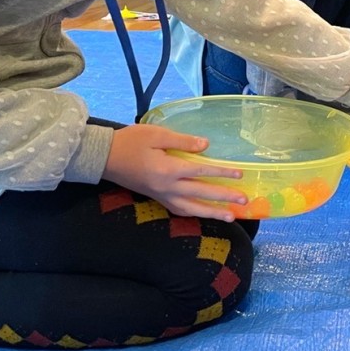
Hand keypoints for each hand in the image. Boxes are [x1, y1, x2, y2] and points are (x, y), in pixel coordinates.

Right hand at [104, 124, 246, 219]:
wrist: (104, 157)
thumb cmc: (130, 141)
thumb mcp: (157, 134)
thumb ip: (183, 141)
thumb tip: (206, 146)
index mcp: (169, 169)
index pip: (202, 172)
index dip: (222, 173)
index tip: (240, 175)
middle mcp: (167, 187)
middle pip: (201, 194)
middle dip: (224, 198)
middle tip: (244, 201)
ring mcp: (161, 195)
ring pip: (192, 208)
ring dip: (212, 213)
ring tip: (231, 217)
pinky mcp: (156, 198)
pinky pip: (179, 210)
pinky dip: (194, 213)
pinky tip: (203, 213)